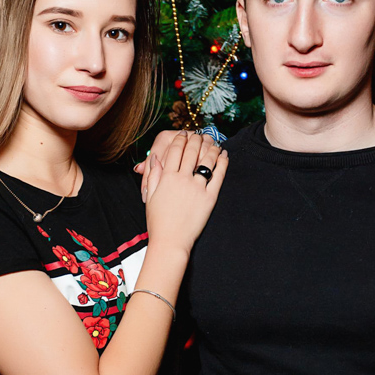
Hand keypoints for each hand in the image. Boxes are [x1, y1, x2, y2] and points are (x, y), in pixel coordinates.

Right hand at [143, 130, 227, 255]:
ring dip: (211, 146)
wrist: (171, 241)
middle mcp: (182, 179)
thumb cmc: (158, 221)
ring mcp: (197, 188)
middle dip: (196, 138)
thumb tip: (155, 158)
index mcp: (166, 177)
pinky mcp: (209, 198)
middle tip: (199, 133)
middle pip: (191, 151)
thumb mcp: (150, 196)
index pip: (175, 150)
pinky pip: (219, 175)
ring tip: (213, 141)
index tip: (184, 133)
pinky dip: (223, 162)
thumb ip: (154, 174)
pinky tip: (224, 155)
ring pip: (207, 160)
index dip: (180, 139)